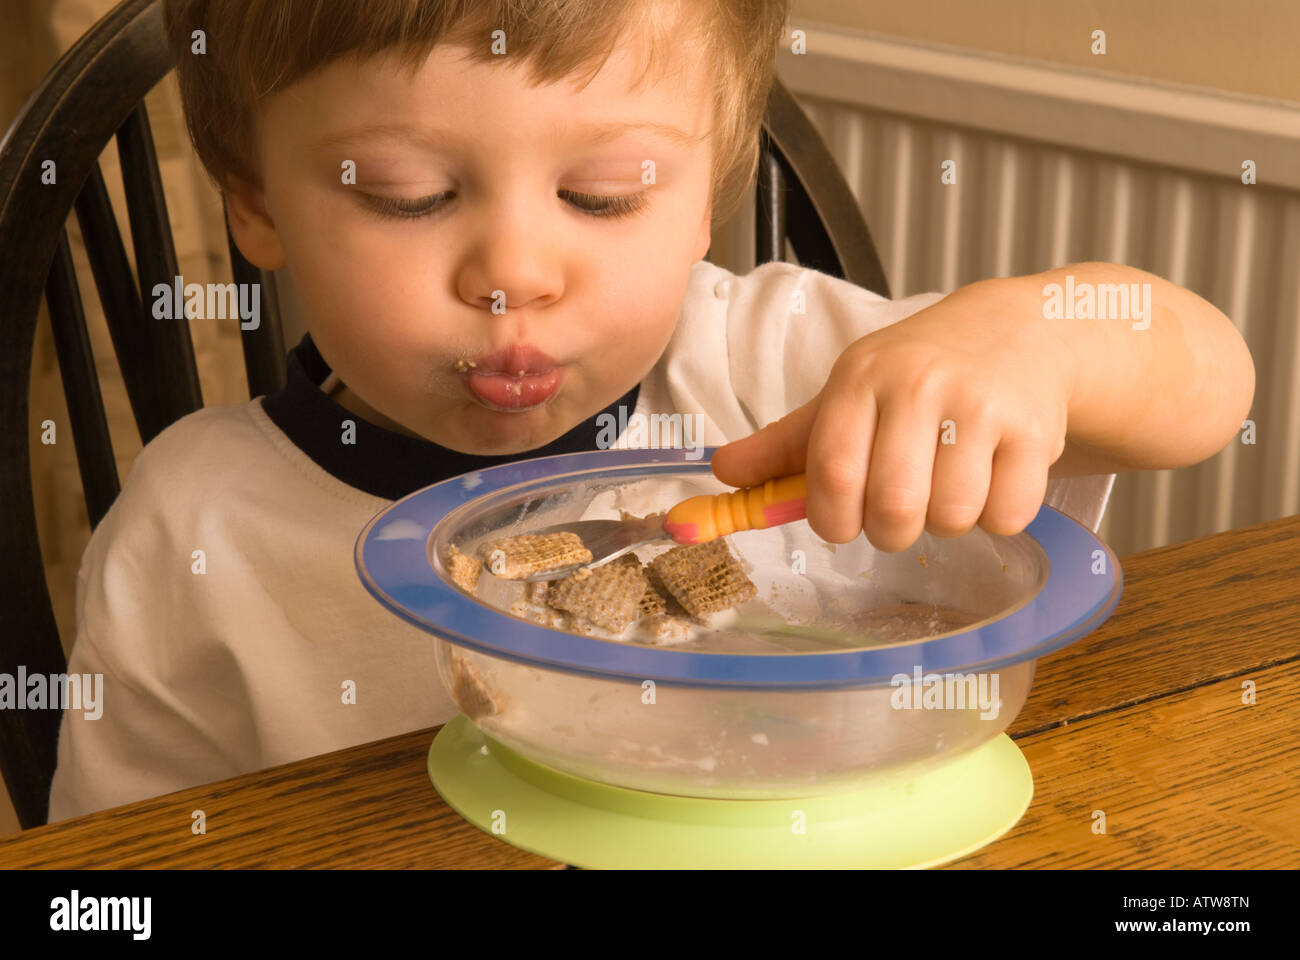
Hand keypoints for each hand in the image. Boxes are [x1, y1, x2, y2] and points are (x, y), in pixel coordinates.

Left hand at [711, 279, 1078, 551]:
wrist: (1021, 329)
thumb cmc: (921, 369)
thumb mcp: (849, 391)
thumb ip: (786, 442)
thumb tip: (722, 473)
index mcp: (861, 379)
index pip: (831, 472)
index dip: (833, 519)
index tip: (842, 524)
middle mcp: (919, 386)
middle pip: (893, 507)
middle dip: (890, 532)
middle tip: (898, 514)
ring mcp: (981, 406)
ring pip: (952, 516)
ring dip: (947, 522)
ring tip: (949, 486)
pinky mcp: (1034, 429)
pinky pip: (1007, 514)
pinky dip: (997, 516)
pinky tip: (993, 479)